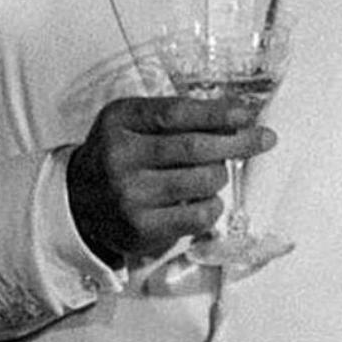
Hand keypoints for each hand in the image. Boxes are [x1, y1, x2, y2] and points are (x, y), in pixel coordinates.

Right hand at [66, 96, 275, 264]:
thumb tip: (235, 117)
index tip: (247, 113)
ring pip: (201, 181)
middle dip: (237, 141)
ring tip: (215, 171)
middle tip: (264, 138)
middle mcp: (121, 157)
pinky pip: (197, 215)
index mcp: (120, 121)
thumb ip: (175, 116)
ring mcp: (130, 196)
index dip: (217, 112)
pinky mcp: (141, 229)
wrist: (78, 200)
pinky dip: (212, 205)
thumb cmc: (119, 152)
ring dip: (220, 174)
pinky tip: (206, 199)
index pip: (176, 113)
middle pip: (194, 147)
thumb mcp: (133, 121)